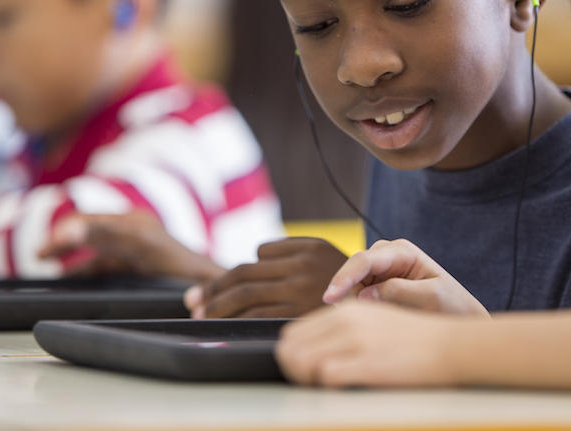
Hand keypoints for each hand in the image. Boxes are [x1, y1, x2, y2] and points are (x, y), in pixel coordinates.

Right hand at [37, 211, 224, 282]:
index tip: (46, 246)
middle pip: (89, 231)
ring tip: (46, 263)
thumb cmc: (181, 267)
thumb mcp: (143, 247)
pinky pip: (103, 264)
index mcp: (133, 223)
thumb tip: (72, 229)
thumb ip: (108, 234)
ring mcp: (133, 249)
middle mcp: (131, 232)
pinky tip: (70, 280)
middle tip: (39, 254)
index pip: (91, 220)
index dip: (67, 230)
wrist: (209, 286)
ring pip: (94, 249)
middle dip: (63, 241)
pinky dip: (84, 270)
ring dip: (71, 255)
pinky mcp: (135, 265)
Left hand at [183, 237, 347, 317]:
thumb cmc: (352, 290)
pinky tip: (223, 324)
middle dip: (213, 286)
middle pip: (244, 272)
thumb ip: (295, 253)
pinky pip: (255, 314)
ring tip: (200, 312)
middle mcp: (302, 263)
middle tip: (192, 299)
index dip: (241, 268)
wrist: (378, 310)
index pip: (261, 252)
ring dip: (216, 304)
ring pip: (244, 293)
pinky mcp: (296, 312)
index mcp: (309, 246)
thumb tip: (255, 256)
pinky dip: (234, 318)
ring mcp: (299, 288)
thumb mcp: (330, 258)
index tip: (220, 285)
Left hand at [275, 301, 462, 386]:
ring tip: (321, 390)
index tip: (306, 372)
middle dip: (293, 370)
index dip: (294, 356)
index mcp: (345, 311)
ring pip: (301, 361)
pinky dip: (326, 388)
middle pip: (290, 348)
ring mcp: (356, 341)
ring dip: (305, 381)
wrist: (450, 346)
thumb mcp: (374, 322)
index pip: (294, 333)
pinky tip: (340, 391)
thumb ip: (343, 330)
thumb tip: (311, 351)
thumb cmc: (414, 341)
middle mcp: (346, 321)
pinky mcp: (368, 362)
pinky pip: (326, 376)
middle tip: (310, 385)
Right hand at [324, 238, 487, 315]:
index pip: (364, 260)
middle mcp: (387, 256)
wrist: (461, 317)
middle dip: (349, 292)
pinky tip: (374, 321)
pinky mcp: (376, 286)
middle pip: (353, 270)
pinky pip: (357, 295)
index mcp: (402, 251)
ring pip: (353, 285)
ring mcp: (380, 271)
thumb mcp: (431, 298)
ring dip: (357, 303)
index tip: (330, 297)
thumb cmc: (452, 305)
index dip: (344, 278)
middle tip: (355, 320)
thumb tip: (364, 296)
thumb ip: (399, 292)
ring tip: (382, 321)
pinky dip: (360, 308)